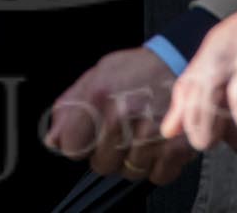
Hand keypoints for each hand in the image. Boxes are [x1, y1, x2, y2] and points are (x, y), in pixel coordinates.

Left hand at [45, 47, 192, 184]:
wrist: (183, 60)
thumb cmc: (139, 69)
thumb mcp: (98, 75)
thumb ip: (70, 106)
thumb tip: (53, 140)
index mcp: (99, 95)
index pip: (72, 147)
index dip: (80, 143)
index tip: (90, 134)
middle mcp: (124, 114)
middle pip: (101, 164)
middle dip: (109, 151)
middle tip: (123, 128)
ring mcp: (151, 132)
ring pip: (130, 172)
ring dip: (135, 158)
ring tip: (143, 131)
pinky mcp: (177, 146)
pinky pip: (158, 176)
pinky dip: (159, 164)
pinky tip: (160, 140)